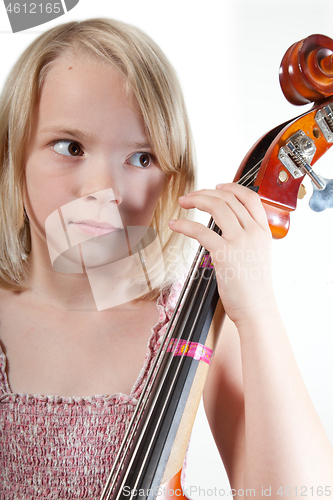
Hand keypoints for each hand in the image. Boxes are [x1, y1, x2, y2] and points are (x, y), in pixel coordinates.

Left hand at [169, 183, 274, 325]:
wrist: (256, 309)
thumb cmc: (253, 287)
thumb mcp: (258, 255)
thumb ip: (247, 238)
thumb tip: (228, 227)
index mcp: (263, 231)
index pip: (251, 197)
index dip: (232, 187)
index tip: (216, 186)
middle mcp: (253, 232)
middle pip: (229, 198)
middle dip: (206, 192)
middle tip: (190, 196)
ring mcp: (240, 241)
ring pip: (217, 206)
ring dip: (196, 200)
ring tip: (183, 202)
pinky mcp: (224, 254)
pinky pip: (201, 230)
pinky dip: (185, 224)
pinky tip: (175, 224)